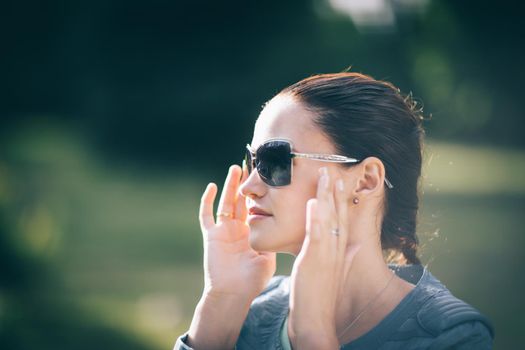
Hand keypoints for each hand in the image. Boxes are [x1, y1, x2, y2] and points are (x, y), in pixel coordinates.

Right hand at [199, 164, 276, 301]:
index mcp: (249, 233)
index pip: (253, 208)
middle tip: (250, 165)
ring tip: (236, 168)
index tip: (264, 178)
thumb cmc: (252, 280)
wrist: (233, 294)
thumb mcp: (268, 257)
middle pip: (240, 201)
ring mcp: (222, 231)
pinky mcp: (211, 235)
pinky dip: (208, 200)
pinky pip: (206, 215)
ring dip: (230, 185)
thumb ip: (272, 241)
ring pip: (226, 202)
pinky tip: (213, 186)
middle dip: (244, 184)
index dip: (257, 193)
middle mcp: (235, 229)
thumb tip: (287, 228)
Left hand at [288, 167, 360, 347]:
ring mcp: (327, 252)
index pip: (342, 219)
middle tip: (332, 169)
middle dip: (335, 191)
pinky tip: (312, 201)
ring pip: (329, 218)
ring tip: (325, 175)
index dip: (341, 199)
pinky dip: (315, 216)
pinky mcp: (315, 259)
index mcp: (341, 250)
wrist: (316, 318)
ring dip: (326, 195)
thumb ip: (347, 257)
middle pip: (338, 214)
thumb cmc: (321, 295)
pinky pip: (316, 233)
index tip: (339, 181)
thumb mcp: (336, 272)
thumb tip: (356, 246)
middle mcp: (337, 248)